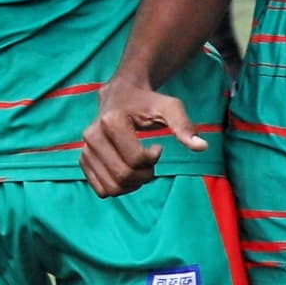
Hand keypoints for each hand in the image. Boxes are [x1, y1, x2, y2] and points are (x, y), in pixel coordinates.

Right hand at [78, 79, 201, 197]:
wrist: (120, 95)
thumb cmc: (148, 102)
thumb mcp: (170, 107)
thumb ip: (184, 126)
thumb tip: (202, 147)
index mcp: (111, 121)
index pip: (135, 159)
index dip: (153, 160)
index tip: (158, 148)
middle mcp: (92, 135)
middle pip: (123, 175)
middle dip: (144, 176)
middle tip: (151, 163)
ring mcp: (85, 149)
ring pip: (111, 187)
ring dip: (132, 185)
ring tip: (140, 169)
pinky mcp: (83, 160)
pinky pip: (101, 189)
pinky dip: (118, 188)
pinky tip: (127, 172)